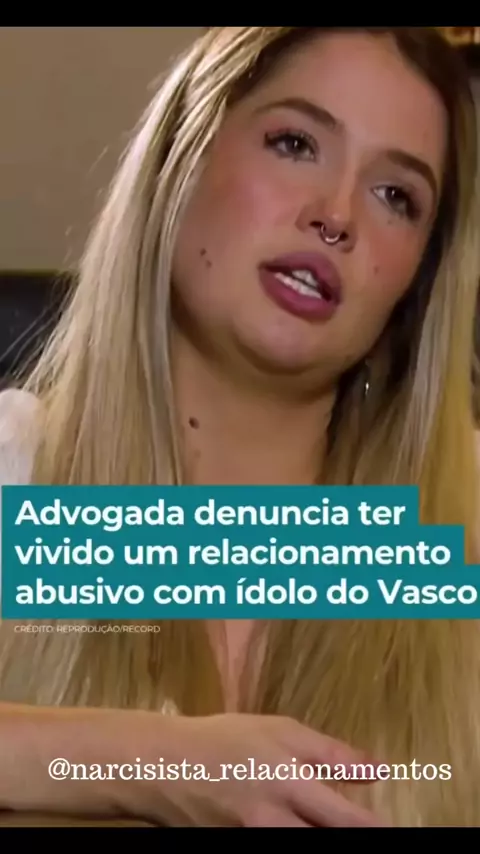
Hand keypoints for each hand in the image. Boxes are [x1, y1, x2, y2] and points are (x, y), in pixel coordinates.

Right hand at [120, 712, 384, 826]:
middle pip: (325, 842)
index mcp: (290, 785)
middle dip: (348, 838)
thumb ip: (330, 753)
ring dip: (319, 838)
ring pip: (300, 847)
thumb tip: (378, 769)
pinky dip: (293, 838)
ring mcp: (254, 842)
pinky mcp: (238, 850)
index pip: (348, 820)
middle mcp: (274, 824)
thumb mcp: (280, 731)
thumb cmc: (226, 740)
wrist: (166, 767)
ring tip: (323, 822)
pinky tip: (294, 826)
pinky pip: (275, 849)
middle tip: (365, 828)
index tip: (393, 828)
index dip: (376, 828)